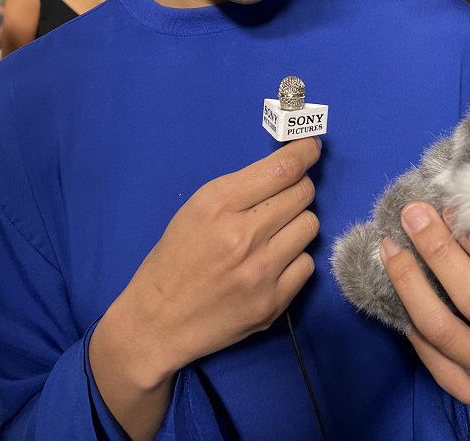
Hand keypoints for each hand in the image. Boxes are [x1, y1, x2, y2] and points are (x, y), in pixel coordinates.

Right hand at [90, 136, 320, 436]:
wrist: (158, 322)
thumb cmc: (174, 259)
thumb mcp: (195, 209)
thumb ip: (240, 189)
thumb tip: (286, 169)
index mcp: (218, 205)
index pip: (282, 169)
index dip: (304, 153)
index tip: (311, 148)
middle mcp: (244, 235)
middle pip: (302, 194)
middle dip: (298, 189)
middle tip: (285, 197)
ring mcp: (262, 271)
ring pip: (310, 225)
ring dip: (297, 223)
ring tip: (276, 233)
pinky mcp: (274, 302)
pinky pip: (308, 263)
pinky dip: (295, 259)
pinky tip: (274, 263)